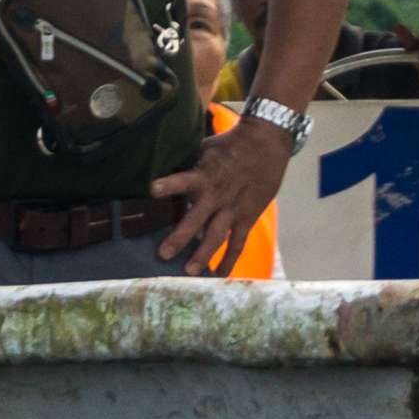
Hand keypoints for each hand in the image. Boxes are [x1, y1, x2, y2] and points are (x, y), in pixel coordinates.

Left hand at [152, 115, 295, 275]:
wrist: (266, 142)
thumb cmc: (229, 143)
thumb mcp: (205, 147)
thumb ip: (187, 164)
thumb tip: (160, 167)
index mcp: (204, 175)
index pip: (183, 180)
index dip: (169, 185)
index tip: (152, 189)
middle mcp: (217, 195)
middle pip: (196, 219)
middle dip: (180, 237)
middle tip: (163, 254)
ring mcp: (233, 209)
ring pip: (217, 236)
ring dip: (203, 255)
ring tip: (189, 272)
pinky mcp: (247, 217)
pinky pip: (238, 244)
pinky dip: (229, 261)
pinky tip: (218, 276)